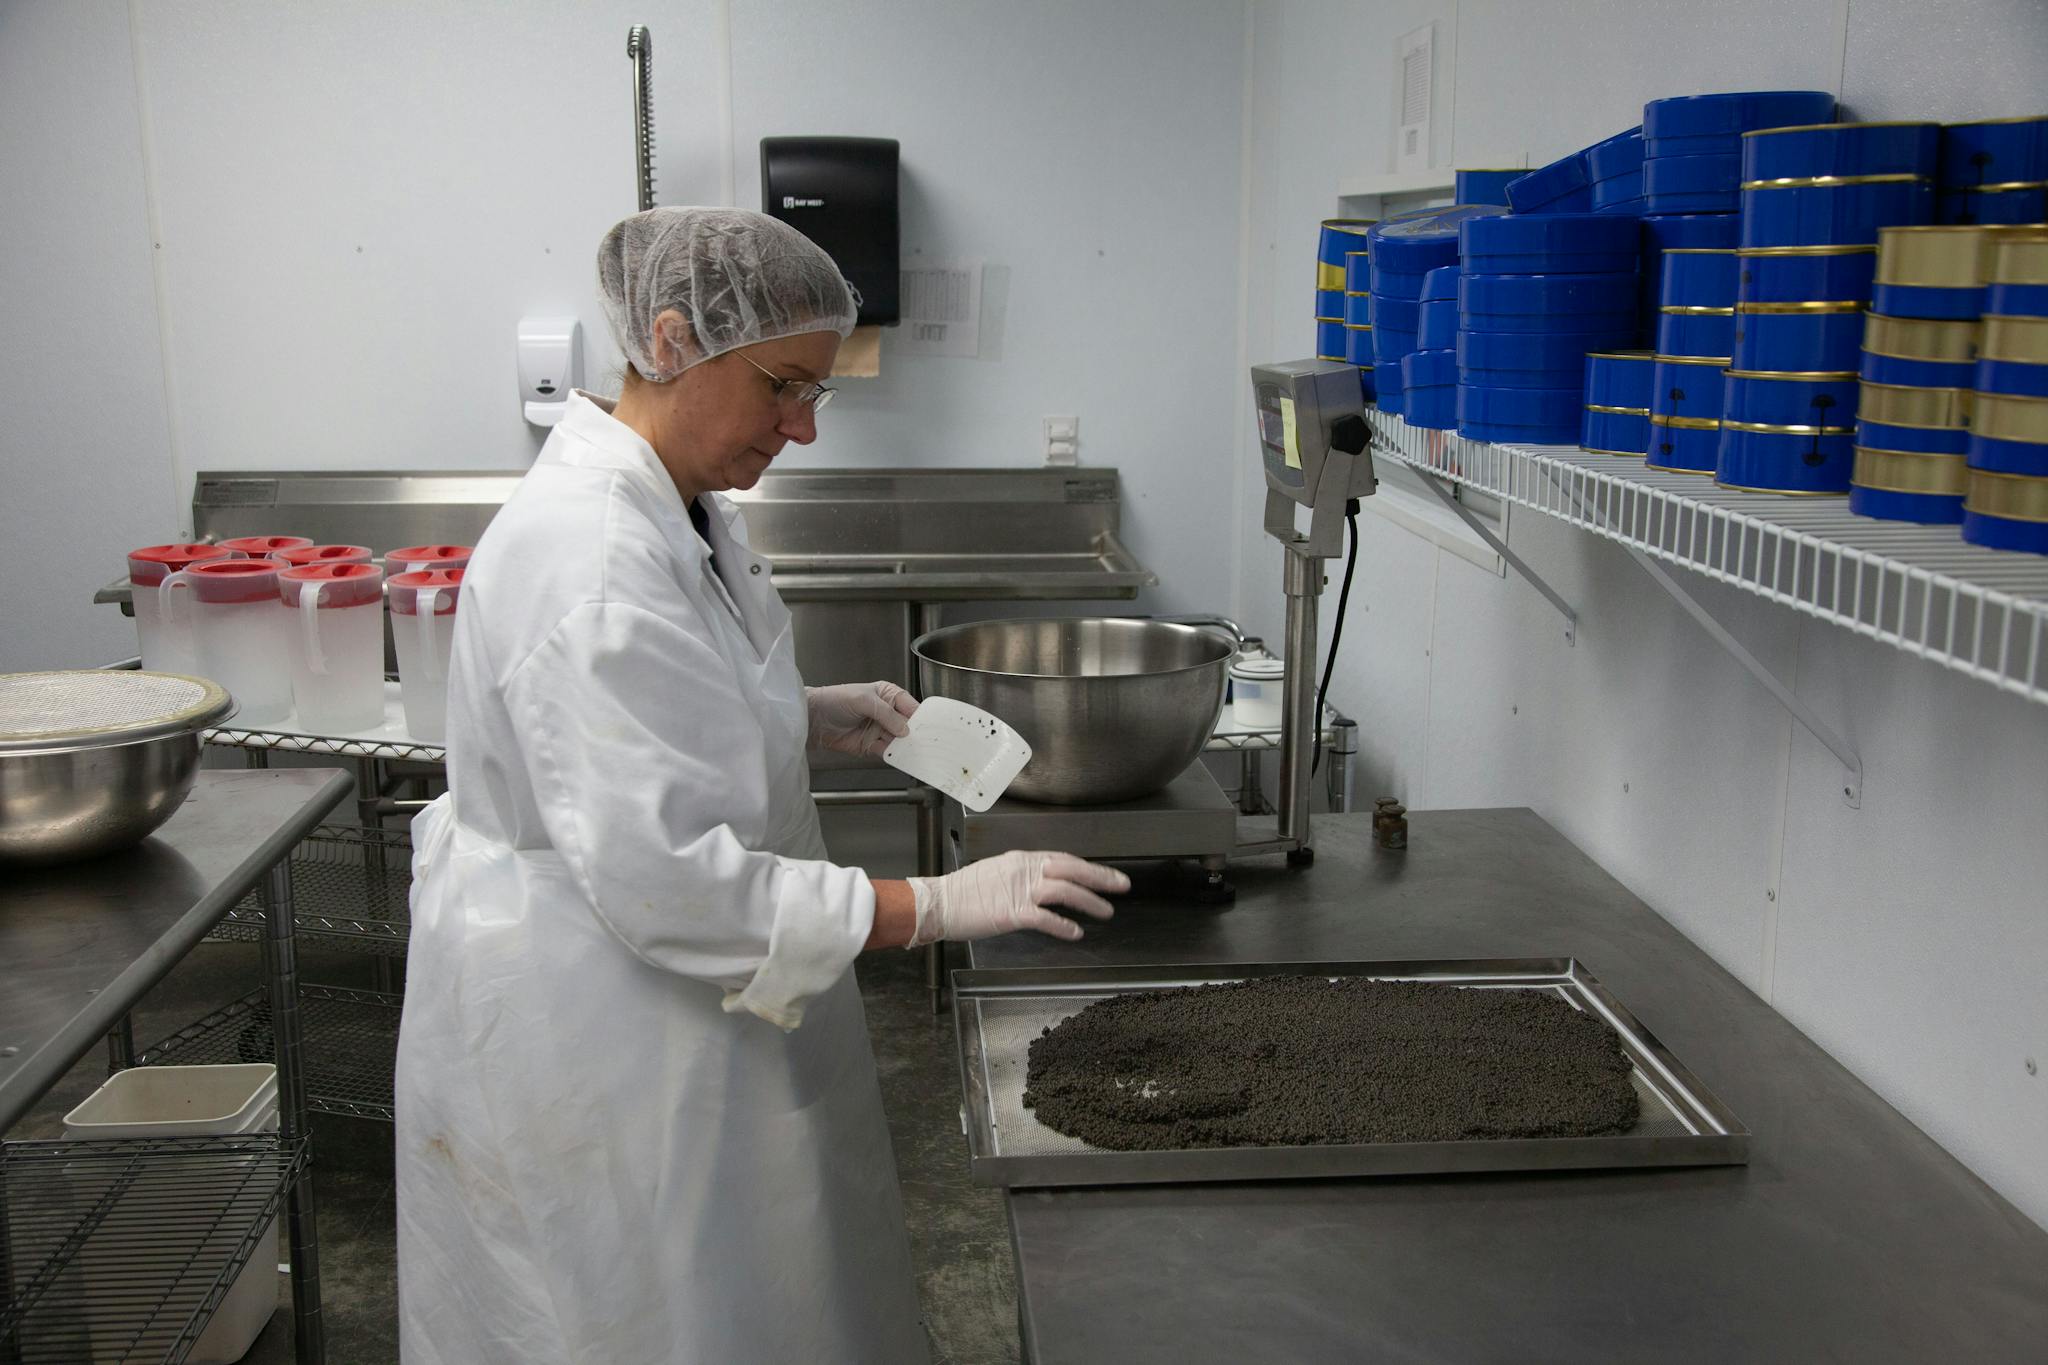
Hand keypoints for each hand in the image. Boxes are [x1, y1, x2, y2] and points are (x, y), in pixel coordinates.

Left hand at [806, 681, 917, 756]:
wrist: (813, 719)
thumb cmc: (835, 700)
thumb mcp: (863, 700)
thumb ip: (886, 714)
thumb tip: (905, 729)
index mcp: (888, 695)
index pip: (910, 706)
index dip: (920, 716)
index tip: (931, 726)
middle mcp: (886, 713)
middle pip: (908, 725)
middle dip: (916, 733)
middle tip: (928, 742)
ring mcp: (879, 730)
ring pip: (899, 741)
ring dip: (907, 747)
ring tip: (918, 752)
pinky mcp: (871, 745)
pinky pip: (887, 752)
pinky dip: (894, 755)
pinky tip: (900, 757)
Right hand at [905, 851, 1129, 946]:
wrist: (939, 902)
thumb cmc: (963, 892)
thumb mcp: (997, 873)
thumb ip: (1022, 876)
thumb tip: (1042, 884)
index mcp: (1021, 860)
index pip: (1063, 859)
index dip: (1088, 867)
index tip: (1106, 875)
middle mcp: (1024, 870)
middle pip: (1071, 869)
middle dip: (1100, 877)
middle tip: (1122, 885)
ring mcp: (1019, 890)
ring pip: (1064, 891)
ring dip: (1089, 901)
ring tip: (1106, 912)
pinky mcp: (1012, 912)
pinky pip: (1045, 917)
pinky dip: (1063, 925)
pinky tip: (1075, 932)